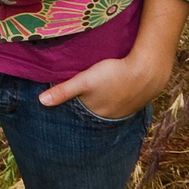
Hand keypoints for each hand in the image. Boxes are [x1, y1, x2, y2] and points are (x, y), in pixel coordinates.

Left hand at [37, 50, 172, 120]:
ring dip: (103, 104)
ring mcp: (125, 111)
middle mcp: (111, 117)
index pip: (80, 115)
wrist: (147, 71)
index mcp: (96, 113)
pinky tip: (116, 91)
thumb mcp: (85, 80)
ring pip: (109, 109)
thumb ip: (64, 91)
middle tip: (82, 99)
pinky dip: (116, 100)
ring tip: (98, 96)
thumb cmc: (113, 75)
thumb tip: (41, 102)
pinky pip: (122, 104)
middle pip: (94, 113)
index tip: (67, 105)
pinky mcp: (136, 102)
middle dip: (87, 108)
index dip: (73, 109)